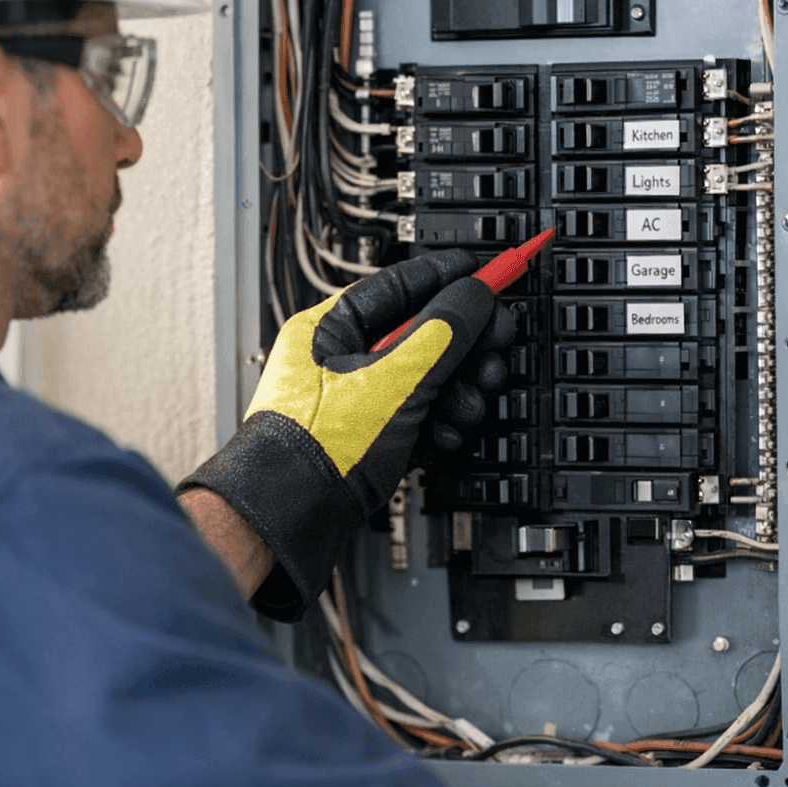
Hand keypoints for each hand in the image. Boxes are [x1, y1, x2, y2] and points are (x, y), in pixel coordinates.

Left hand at [179, 250, 494, 620]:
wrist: (293, 516)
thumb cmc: (317, 447)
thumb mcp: (397, 379)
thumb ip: (443, 333)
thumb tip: (475, 296)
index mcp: (331, 328)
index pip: (400, 284)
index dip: (449, 277)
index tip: (487, 270)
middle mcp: (341, 358)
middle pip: (421, 334)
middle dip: (464, 349)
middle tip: (494, 353)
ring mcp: (356, 399)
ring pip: (425, 378)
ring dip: (457, 392)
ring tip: (469, 406)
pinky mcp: (369, 435)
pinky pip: (417, 415)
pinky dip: (438, 424)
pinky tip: (448, 436)